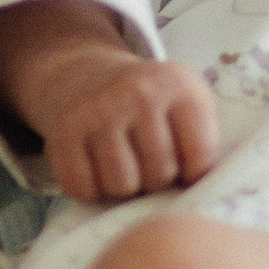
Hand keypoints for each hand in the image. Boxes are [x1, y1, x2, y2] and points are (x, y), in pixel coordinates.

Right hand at [0, 0, 220, 200]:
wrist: (88, 76)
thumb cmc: (152, 106)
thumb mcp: (188, 104)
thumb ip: (205, 143)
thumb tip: (200, 192)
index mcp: (178, 85)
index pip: (200, 158)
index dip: (193, 172)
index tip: (184, 162)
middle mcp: (138, 92)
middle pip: (160, 175)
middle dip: (157, 180)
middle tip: (148, 161)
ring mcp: (98, 110)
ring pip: (121, 186)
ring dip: (124, 187)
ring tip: (125, 164)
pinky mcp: (63, 131)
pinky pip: (83, 188)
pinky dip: (90, 189)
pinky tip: (96, 165)